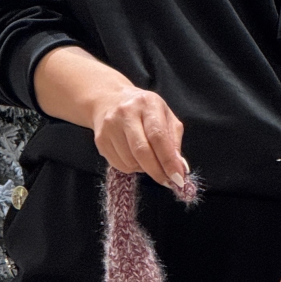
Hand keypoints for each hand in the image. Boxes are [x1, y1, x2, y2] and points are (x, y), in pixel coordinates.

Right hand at [33, 47, 187, 190]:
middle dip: (156, 171)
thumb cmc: (144, 111)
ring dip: (143, 168)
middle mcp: (126, 113)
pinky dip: (131, 167)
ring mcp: (110, 127)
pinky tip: (133, 156)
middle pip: (141, 151)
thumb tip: (180, 168)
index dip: (168, 160)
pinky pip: (119, 165)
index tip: (178, 177)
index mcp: (147, 104)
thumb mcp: (166, 117)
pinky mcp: (100, 140)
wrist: (109, 100)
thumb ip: (174, 141)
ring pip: (130, 161)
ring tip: (146, 158)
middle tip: (167, 181)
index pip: (158, 136)